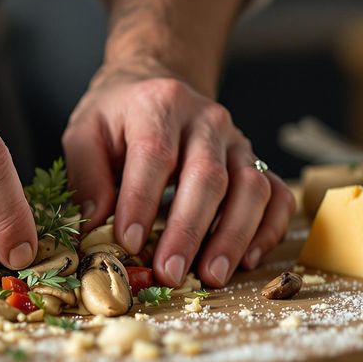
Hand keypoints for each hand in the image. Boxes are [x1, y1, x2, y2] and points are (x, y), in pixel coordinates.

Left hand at [62, 60, 294, 288]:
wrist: (155, 86)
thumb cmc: (118, 117)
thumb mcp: (85, 133)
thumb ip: (87, 177)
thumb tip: (96, 227)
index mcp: (159, 106)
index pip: (154, 155)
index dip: (142, 202)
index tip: (129, 243)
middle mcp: (205, 120)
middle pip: (207, 176)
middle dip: (188, 231)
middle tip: (169, 273)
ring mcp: (237, 141)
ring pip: (251, 187)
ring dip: (234, 236)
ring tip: (211, 275)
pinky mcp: (255, 161)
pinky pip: (277, 195)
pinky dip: (269, 230)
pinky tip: (247, 260)